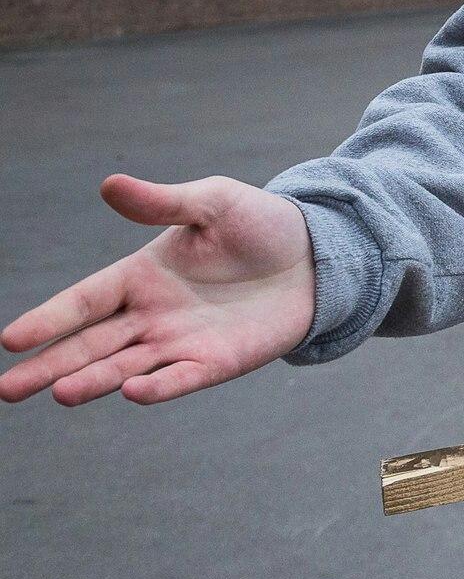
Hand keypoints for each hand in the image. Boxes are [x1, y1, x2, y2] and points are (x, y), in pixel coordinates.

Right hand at [1, 175, 316, 406]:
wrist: (318, 255)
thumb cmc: (259, 226)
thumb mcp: (212, 201)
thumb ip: (162, 202)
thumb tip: (110, 184)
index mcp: (140, 276)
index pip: (84, 301)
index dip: (48, 318)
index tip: (9, 340)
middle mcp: (151, 315)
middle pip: (90, 344)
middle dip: (49, 366)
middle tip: (6, 390)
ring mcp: (182, 342)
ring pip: (126, 366)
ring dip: (95, 381)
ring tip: (61, 394)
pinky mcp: (217, 361)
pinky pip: (182, 377)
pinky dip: (159, 386)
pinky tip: (134, 392)